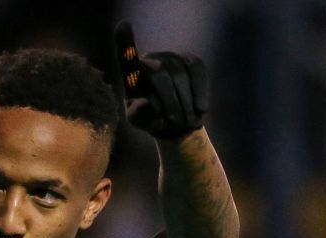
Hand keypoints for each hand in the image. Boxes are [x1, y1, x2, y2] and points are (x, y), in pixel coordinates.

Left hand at [114, 21, 207, 138]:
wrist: (175, 121)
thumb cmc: (151, 118)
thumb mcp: (139, 120)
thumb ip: (139, 113)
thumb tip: (149, 102)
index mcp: (132, 73)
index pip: (127, 58)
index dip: (125, 42)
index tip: (123, 25)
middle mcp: (151, 58)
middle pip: (160, 74)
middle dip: (169, 101)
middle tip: (176, 123)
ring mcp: (171, 56)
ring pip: (180, 76)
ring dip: (186, 102)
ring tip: (189, 123)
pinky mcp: (190, 60)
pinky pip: (197, 72)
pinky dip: (200, 91)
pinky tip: (202, 109)